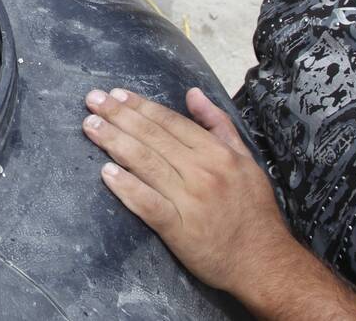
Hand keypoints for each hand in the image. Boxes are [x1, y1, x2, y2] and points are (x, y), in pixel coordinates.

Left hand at [82, 87, 293, 294]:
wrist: (264, 262)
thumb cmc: (253, 211)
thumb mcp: (246, 160)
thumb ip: (219, 125)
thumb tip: (193, 94)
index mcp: (218, 153)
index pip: (171, 122)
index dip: (141, 106)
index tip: (116, 94)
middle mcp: (203, 171)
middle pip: (153, 137)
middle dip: (119, 116)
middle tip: (92, 100)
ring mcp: (190, 200)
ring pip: (146, 164)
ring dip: (114, 142)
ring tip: (90, 126)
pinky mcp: (180, 229)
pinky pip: (149, 204)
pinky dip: (127, 187)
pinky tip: (106, 173)